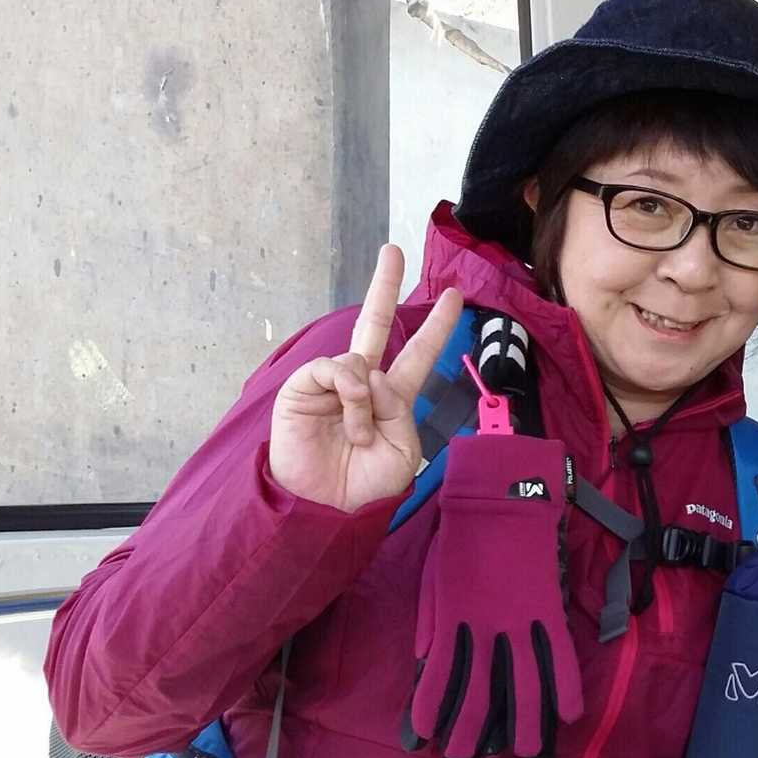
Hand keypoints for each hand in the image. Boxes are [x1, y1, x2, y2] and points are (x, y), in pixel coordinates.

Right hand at [268, 245, 463, 511]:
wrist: (327, 508)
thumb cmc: (365, 485)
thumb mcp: (402, 447)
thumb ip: (396, 406)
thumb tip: (370, 373)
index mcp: (392, 398)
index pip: (417, 354)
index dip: (435, 326)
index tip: (454, 297)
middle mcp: (363, 384)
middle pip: (375, 323)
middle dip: (384, 285)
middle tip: (394, 249)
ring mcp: (332, 383)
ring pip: (361, 361)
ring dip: (366, 402)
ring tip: (359, 435)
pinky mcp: (304, 388)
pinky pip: (334, 369)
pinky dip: (347, 394)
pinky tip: (346, 419)